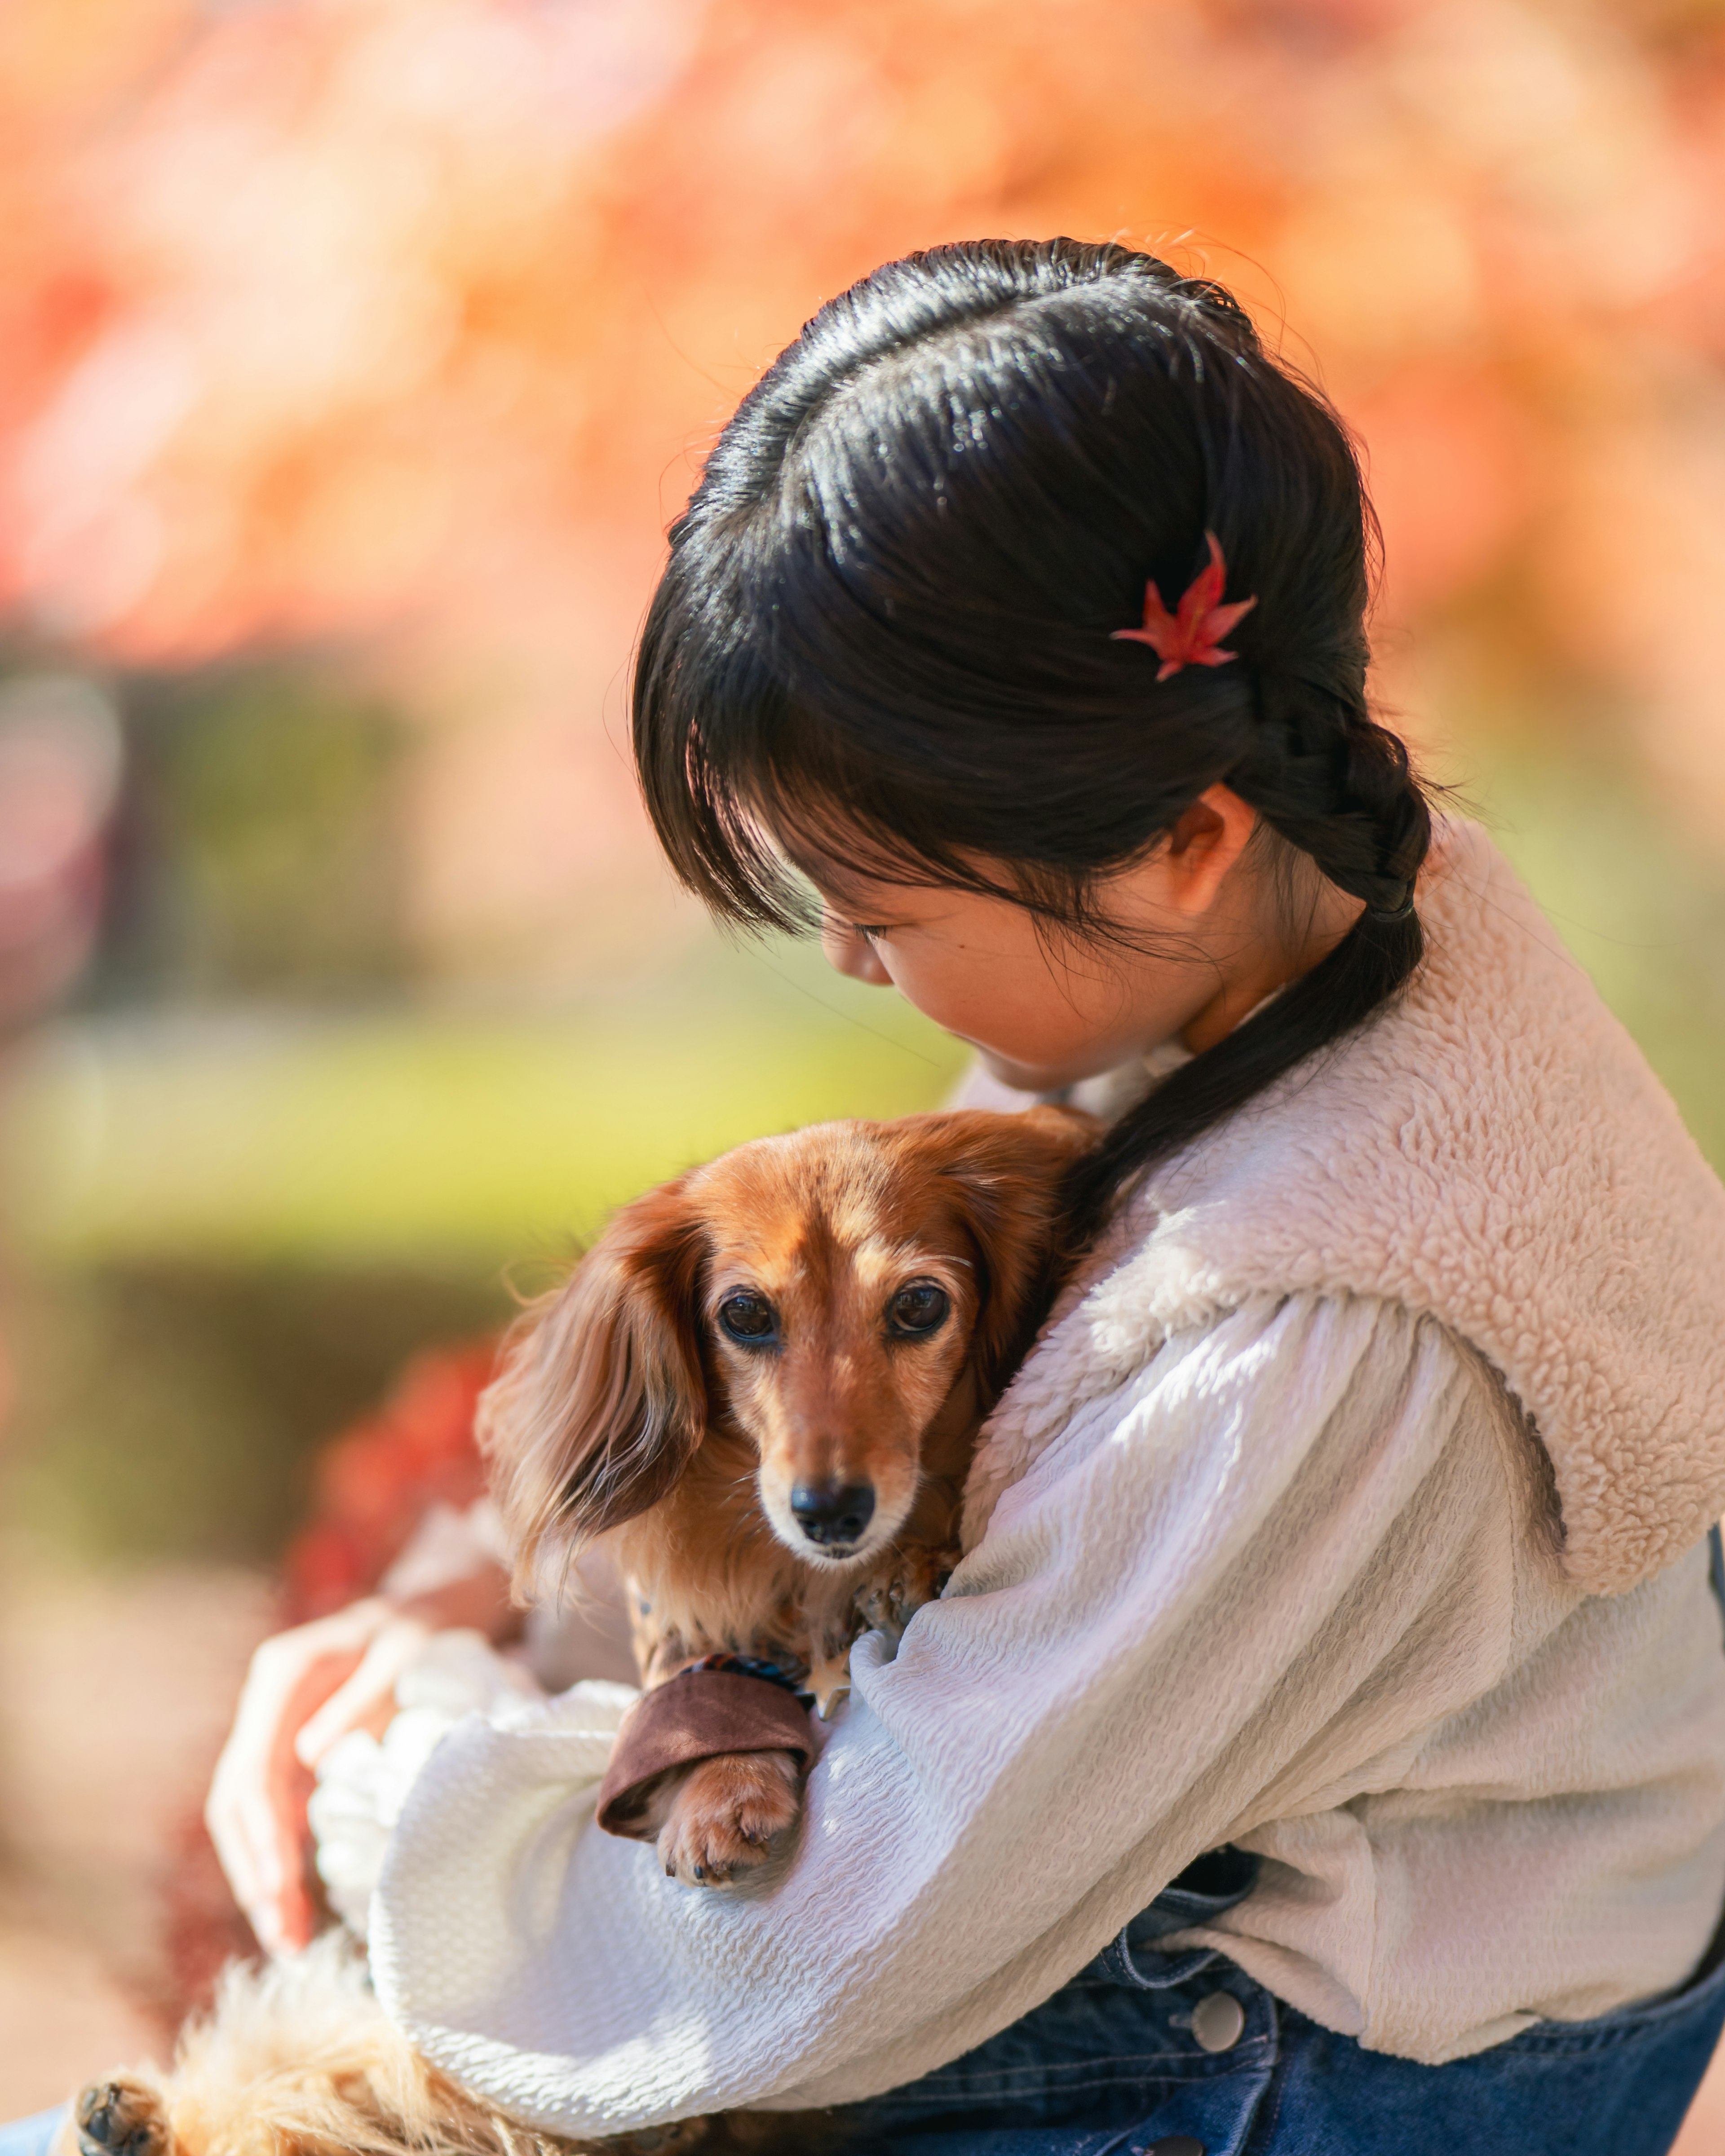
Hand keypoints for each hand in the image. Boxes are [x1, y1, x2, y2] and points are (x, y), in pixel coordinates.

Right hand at [205, 1566, 514, 1953]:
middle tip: (281, 1939)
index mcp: (282, 1676)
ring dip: (260, 1877)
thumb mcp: (405, 1651)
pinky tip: (292, 1906)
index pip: (253, 1772)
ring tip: (285, 1941)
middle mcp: (265, 1703)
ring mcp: (271, 1727)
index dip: (262, 1839)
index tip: (280, 1893)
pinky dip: (277, 1859)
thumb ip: (362, 1698)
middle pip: (235, 1801)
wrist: (423, 1609)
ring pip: (244, 1815)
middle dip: (254, 1873)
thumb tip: (310, 1758)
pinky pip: (270, 1811)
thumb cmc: (421, 1629)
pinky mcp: (287, 1749)